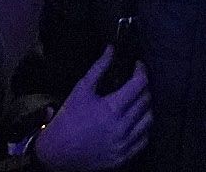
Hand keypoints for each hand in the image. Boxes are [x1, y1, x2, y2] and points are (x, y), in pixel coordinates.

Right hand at [35, 48, 152, 171]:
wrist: (57, 153)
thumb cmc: (68, 119)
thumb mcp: (81, 90)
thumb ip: (99, 67)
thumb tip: (111, 48)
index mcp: (112, 108)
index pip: (139, 84)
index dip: (141, 70)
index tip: (137, 65)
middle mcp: (122, 127)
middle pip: (146, 101)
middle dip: (143, 87)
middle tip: (135, 81)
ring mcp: (125, 144)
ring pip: (148, 120)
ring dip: (146, 107)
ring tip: (137, 101)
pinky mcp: (124, 157)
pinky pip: (144, 139)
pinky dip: (143, 128)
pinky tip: (135, 121)